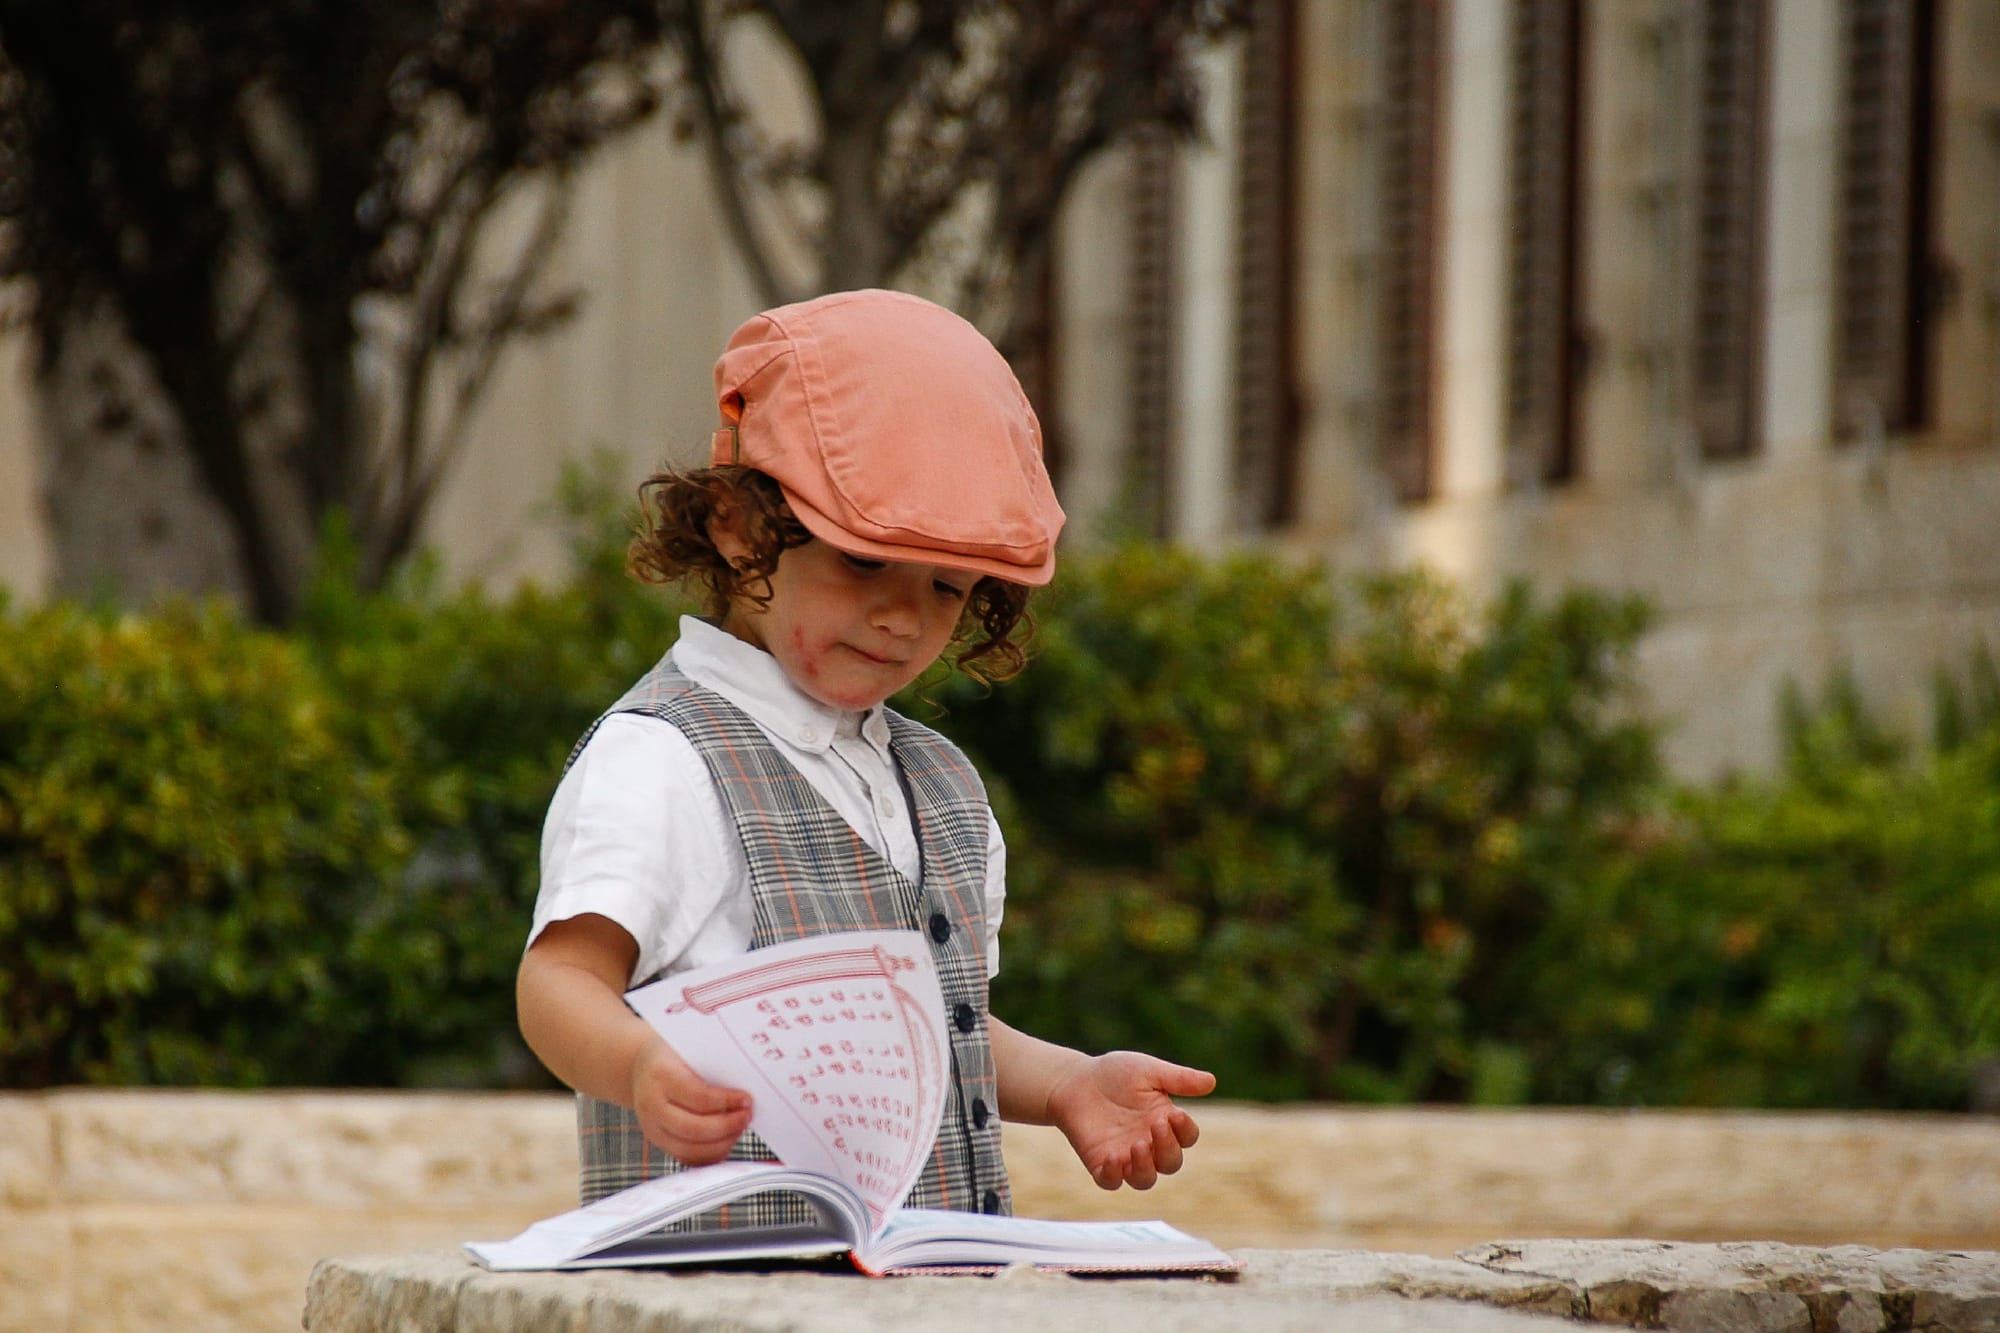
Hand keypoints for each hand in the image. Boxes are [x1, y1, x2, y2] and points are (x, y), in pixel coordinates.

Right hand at [629, 1037, 754, 1164]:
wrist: (640, 1066)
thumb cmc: (674, 1054)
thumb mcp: (688, 1048)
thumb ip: (712, 1064)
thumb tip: (748, 1084)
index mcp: (660, 1075)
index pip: (698, 1096)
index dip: (726, 1101)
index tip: (747, 1100)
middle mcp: (650, 1105)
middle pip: (693, 1128)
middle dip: (726, 1126)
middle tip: (747, 1116)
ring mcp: (651, 1127)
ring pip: (689, 1149)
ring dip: (721, 1143)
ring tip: (740, 1128)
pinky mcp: (657, 1141)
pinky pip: (686, 1158)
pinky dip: (710, 1154)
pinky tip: (727, 1140)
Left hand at [1046, 1051, 1215, 1189]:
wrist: (1075, 1080)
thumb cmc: (1115, 1074)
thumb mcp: (1148, 1071)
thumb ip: (1177, 1078)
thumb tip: (1211, 1082)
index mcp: (1164, 1122)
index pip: (1186, 1137)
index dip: (1185, 1130)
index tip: (1175, 1114)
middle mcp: (1149, 1144)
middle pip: (1170, 1163)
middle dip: (1168, 1149)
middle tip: (1156, 1126)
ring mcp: (1125, 1156)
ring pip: (1145, 1179)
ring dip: (1145, 1168)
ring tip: (1137, 1145)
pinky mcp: (1100, 1163)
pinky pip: (1111, 1181)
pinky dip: (1114, 1175)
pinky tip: (1113, 1158)